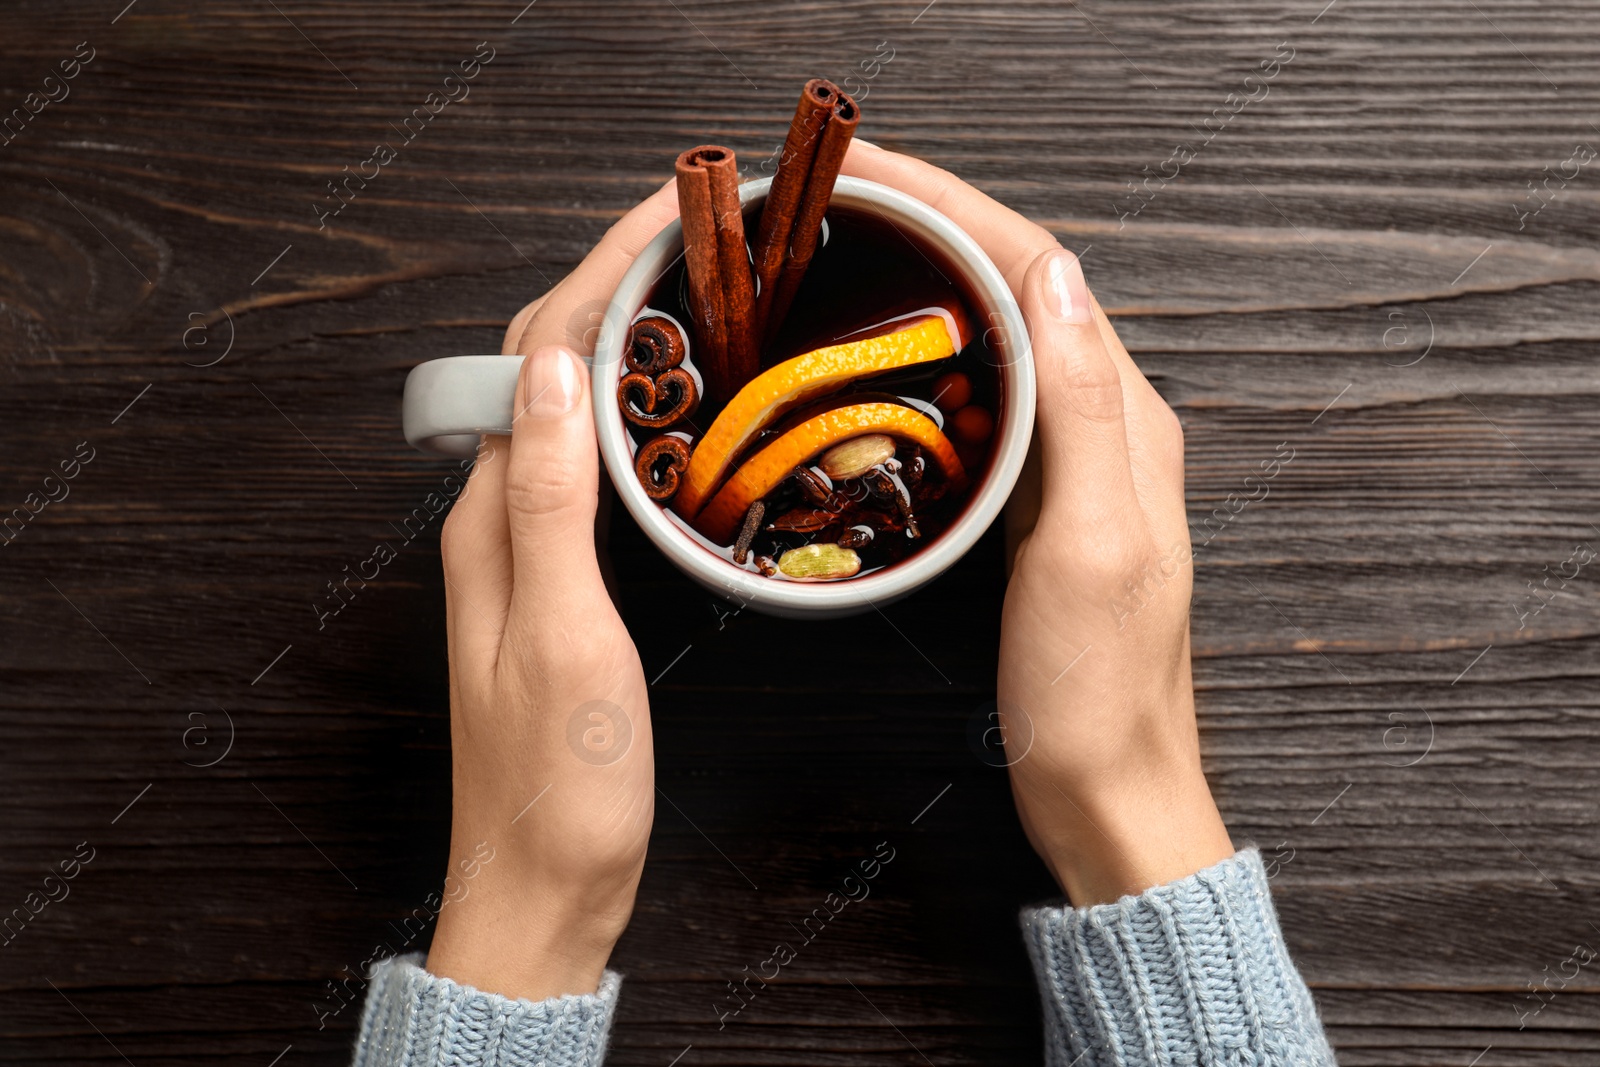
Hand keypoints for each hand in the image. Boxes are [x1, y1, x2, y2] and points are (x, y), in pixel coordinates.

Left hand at [425, 181, 680, 997]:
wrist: (542, 891)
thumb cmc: (557, 784)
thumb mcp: (561, 636)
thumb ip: (549, 503)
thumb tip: (549, 373)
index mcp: (488, 522)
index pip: (530, 362)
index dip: (594, 277)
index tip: (665, 222)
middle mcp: (494, 525)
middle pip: (538, 372)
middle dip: (606, 288)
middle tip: (691, 241)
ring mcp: (524, 557)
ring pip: (563, 416)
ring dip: (615, 345)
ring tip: (689, 299)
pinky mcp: (558, 589)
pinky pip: (584, 471)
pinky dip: (627, 419)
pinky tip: (672, 422)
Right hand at [843, 144, 1233, 905]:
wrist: (1106, 792)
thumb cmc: (1099, 692)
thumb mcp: (1094, 546)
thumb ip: (1083, 408)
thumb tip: (1056, 272)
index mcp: (1126, 420)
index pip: (1041, 271)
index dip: (955, 206)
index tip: (871, 170)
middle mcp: (1106, 426)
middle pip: (1018, 287)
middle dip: (933, 223)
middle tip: (839, 195)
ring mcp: (1070, 465)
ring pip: (998, 336)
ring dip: (929, 277)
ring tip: (848, 247)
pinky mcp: (1034, 504)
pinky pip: (985, 397)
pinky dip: (929, 353)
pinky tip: (879, 360)